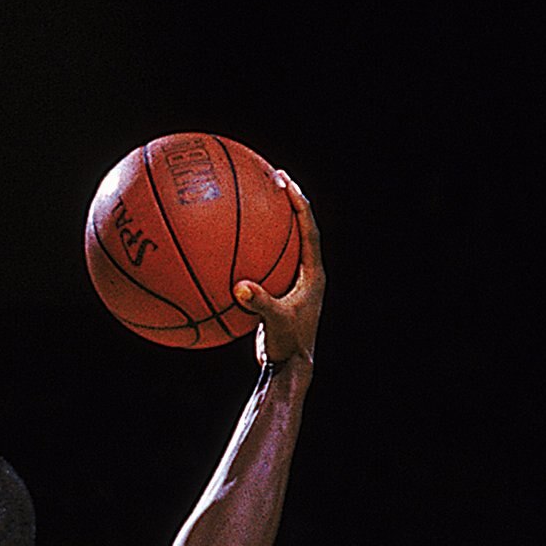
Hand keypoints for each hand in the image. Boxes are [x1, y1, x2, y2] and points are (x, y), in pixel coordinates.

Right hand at [235, 175, 321, 370]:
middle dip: (288, 201)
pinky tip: (231, 244)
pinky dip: (253, 251)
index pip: (309, 229)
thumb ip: (259, 304)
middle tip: (273, 178)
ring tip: (256, 200)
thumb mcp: (274, 324)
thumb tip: (239, 287)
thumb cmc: (287, 346)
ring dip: (273, 222)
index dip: (299, 204)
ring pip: (285, 243)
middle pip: (301, 227)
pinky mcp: (282, 292)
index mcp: (313, 274)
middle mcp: (308, 273)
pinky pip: (267, 263)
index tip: (285, 182)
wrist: (290, 368)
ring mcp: (295, 282)